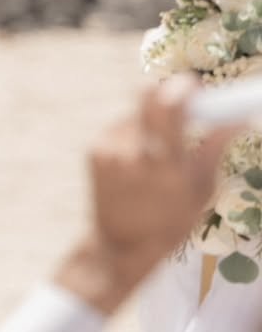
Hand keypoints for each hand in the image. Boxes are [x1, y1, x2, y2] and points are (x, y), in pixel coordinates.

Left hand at [55, 78, 234, 316]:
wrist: (120, 246)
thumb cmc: (170, 222)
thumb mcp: (201, 193)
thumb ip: (214, 151)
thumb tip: (238, 119)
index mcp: (165, 168)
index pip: (169, 109)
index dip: (183, 89)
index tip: (196, 85)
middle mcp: (132, 155)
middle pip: (146, 97)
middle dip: (168, 93)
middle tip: (184, 102)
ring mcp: (109, 151)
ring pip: (137, 112)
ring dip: (153, 119)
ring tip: (161, 147)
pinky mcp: (94, 150)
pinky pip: (123, 126)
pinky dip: (137, 132)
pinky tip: (141, 157)